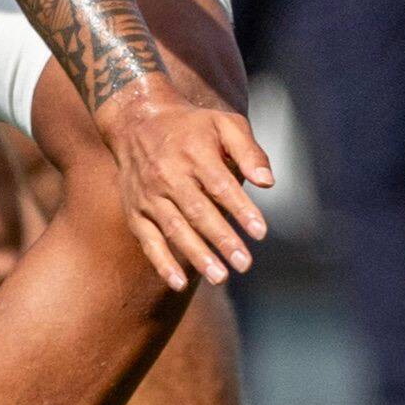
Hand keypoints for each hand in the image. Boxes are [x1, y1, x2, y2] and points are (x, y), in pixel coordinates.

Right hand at [94, 79, 271, 290]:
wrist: (137, 122)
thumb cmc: (193, 127)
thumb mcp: (224, 124)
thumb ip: (249, 151)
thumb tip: (269, 182)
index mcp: (194, 154)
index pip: (221, 186)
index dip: (241, 210)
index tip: (260, 232)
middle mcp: (169, 176)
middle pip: (198, 212)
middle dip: (222, 240)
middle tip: (244, 263)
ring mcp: (149, 196)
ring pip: (174, 229)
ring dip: (197, 255)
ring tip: (220, 277)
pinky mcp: (135, 211)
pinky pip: (148, 240)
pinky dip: (162, 262)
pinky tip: (179, 282)